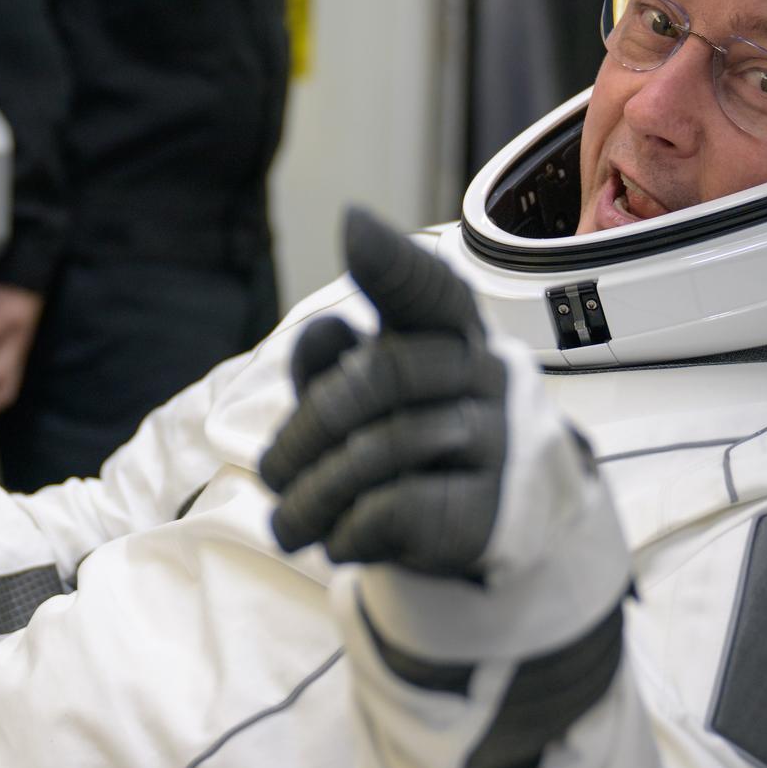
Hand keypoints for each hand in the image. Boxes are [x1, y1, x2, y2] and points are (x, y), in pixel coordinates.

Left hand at [260, 207, 593, 582]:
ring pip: (384, 449)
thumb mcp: (364, 397)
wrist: (492, 530)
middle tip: (271, 472)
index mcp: (450, 335)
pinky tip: (339, 541)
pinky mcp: (489, 509)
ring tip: (287, 522)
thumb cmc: (412, 442)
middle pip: (383, 375)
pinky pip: (401, 507)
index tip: (352, 226)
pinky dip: (350, 528)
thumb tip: (324, 332)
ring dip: (315, 493)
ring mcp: (495, 441)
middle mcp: (483, 376)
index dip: (392, 261)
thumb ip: (333, 363)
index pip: (428, 289)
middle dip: (308, 427)